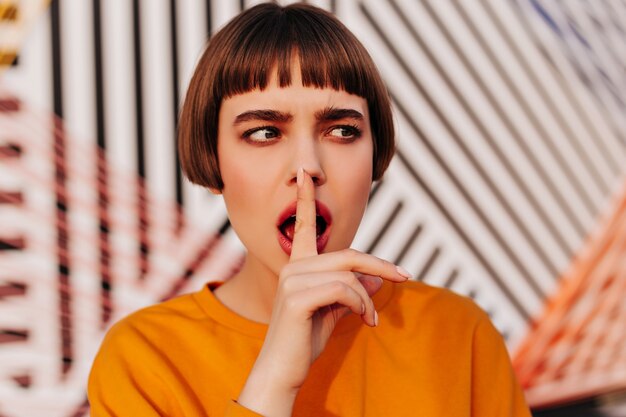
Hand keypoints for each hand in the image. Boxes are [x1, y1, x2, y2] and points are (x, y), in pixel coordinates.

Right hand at [237, 168, 409, 415]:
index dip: (306, 198)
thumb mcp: (335, 310)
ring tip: (370, 318)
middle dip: (381, 266)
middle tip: (405, 277)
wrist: (283, 369)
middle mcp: (293, 265)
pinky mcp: (296, 297)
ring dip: (368, 299)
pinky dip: (361, 306)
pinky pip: (345, 290)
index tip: (303, 172)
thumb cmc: (305, 339)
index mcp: (298, 264)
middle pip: (349, 255)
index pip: (305, 225)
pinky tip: (365, 322)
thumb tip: (378, 276)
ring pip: (349, 275)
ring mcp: (292, 279)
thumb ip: (353, 289)